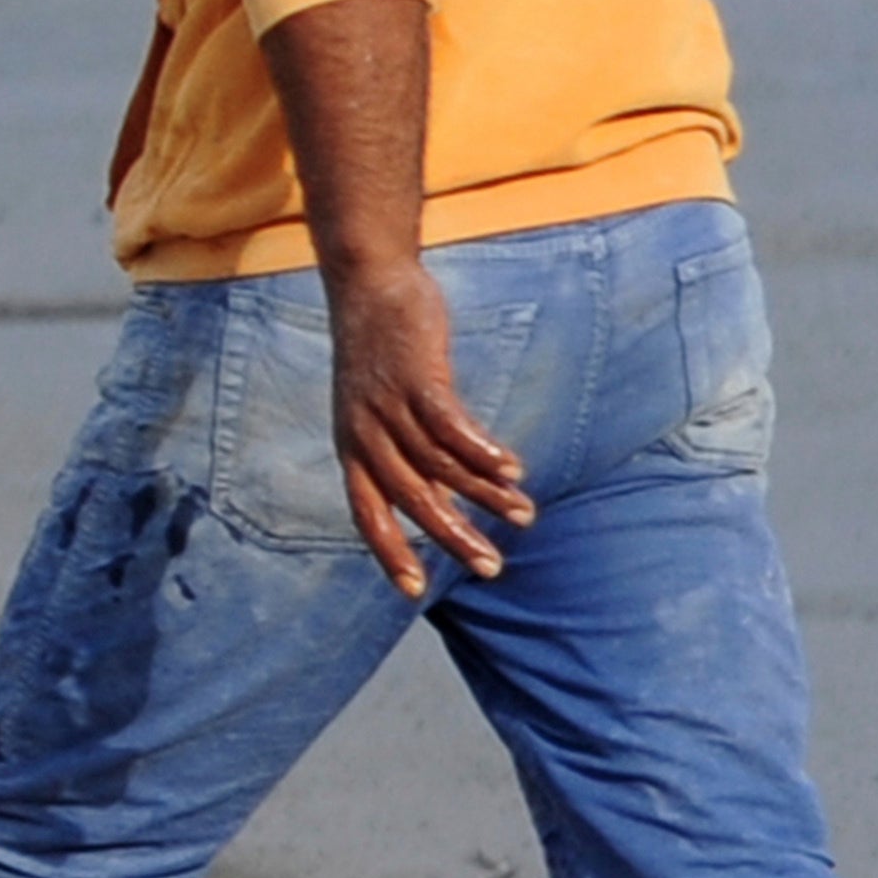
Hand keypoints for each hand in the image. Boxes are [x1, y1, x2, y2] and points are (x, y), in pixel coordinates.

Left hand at [317, 254, 536, 600]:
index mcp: (354, 449)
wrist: (369, 286)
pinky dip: (481, 449)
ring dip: (484, 493)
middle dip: (453, 535)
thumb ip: (410, 452)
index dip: (391, 551)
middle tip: (491, 566)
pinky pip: (450, 424)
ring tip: (523, 514)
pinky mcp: (416, 376)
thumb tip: (450, 494)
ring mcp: (388, 405)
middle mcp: (365, 434)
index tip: (414, 591)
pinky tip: (512, 467)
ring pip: (438, 464)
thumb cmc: (382, 354)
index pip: (368, 513)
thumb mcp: (384, 410)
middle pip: (412, 498)